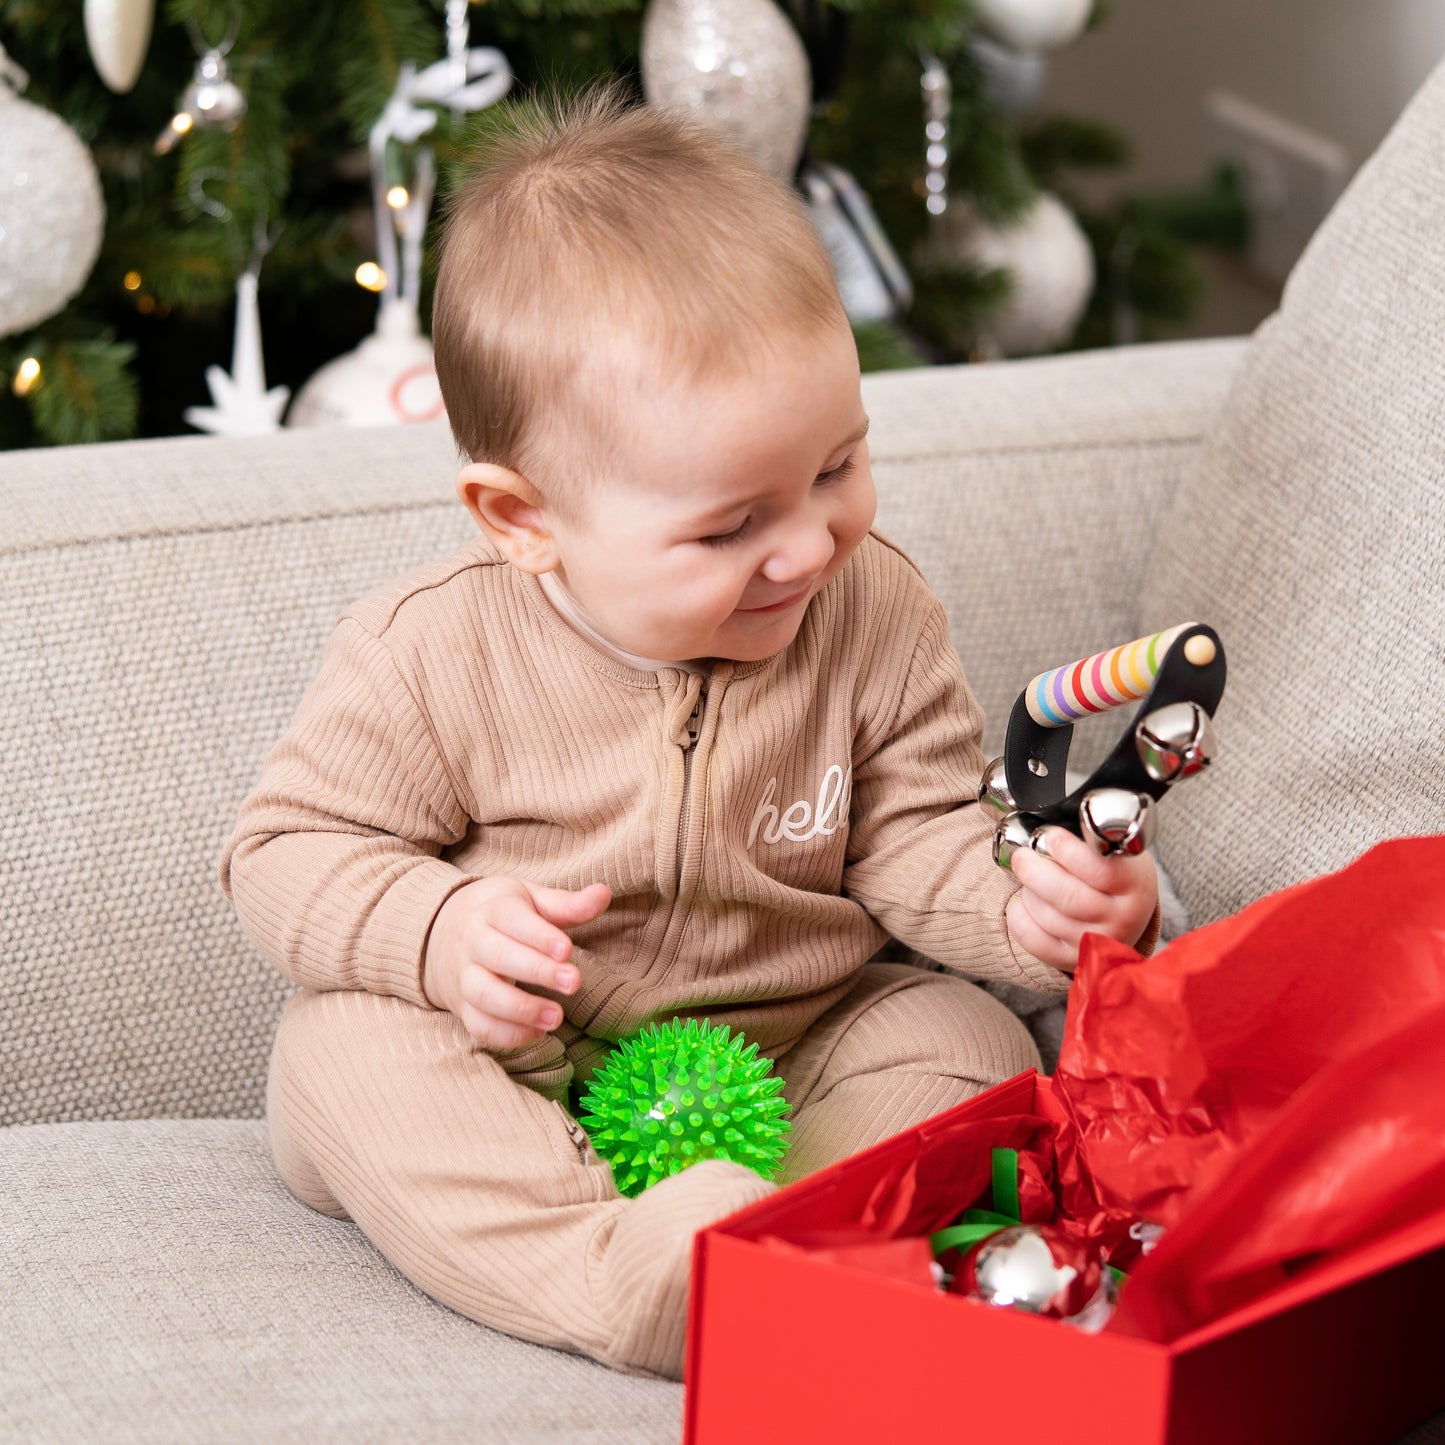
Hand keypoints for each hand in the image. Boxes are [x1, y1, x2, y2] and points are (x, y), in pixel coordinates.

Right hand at [423, 877, 610, 1047]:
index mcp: (492, 910)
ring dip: (520, 1009)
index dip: (539, 935)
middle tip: (573, 982)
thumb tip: (604, 894)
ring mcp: (464, 977)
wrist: (439, 932)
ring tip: (557, 1017)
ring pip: (483, 994)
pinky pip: (478, 1025)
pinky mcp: (462, 1007)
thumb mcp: (529, 899)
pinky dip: (506, 1034)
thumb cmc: (499, 914)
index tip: (566, 949)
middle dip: (536, 971)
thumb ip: (566, 904)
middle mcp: (473, 943)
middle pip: (498, 956)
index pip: (512, 919)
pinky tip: (538, 1033)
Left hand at [1004, 826, 1156, 973]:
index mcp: (1135, 884)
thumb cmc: (1115, 870)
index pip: (1100, 871)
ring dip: (1029, 892)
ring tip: (1032, 879)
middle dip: (1035, 872)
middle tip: (1023, 856)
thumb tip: (1052, 818)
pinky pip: (1035, 941)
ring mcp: (1098, 941)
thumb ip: (1091, 835)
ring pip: (1049, 917)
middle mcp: (1123, 918)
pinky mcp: (1075, 959)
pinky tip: (1023, 903)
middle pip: (1069, 898)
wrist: (1128, 910)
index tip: (1050, 837)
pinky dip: (1019, 918)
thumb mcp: (1115, 847)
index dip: (1068, 852)